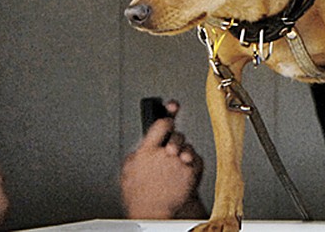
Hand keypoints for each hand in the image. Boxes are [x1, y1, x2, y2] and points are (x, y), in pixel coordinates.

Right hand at [121, 100, 205, 218]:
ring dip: (184, 152)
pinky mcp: (191, 171)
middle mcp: (165, 154)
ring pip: (188, 147)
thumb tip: (142, 145)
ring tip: (176, 164)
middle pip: (177, 134)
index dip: (168, 117)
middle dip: (176, 138)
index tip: (172, 108)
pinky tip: (183, 172)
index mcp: (146, 151)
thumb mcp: (127, 171)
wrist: (154, 215)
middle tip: (173, 146)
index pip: (161, 124)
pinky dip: (192, 165)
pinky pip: (197, 160)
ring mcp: (180, 162)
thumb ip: (136, 154)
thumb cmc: (140, 197)